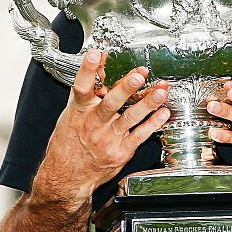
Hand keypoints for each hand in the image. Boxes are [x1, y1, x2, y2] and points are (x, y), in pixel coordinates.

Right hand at [36, 49, 170, 203]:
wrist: (67, 176)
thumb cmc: (69, 143)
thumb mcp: (72, 114)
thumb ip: (87, 90)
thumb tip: (99, 64)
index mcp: (79, 112)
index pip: (82, 87)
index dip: (88, 70)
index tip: (96, 54)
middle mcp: (94, 124)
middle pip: (111, 103)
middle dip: (126, 87)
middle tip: (140, 74)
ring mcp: (109, 138)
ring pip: (130, 118)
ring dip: (147, 104)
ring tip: (160, 91)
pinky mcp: (122, 151)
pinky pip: (140, 135)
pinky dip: (153, 123)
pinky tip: (163, 113)